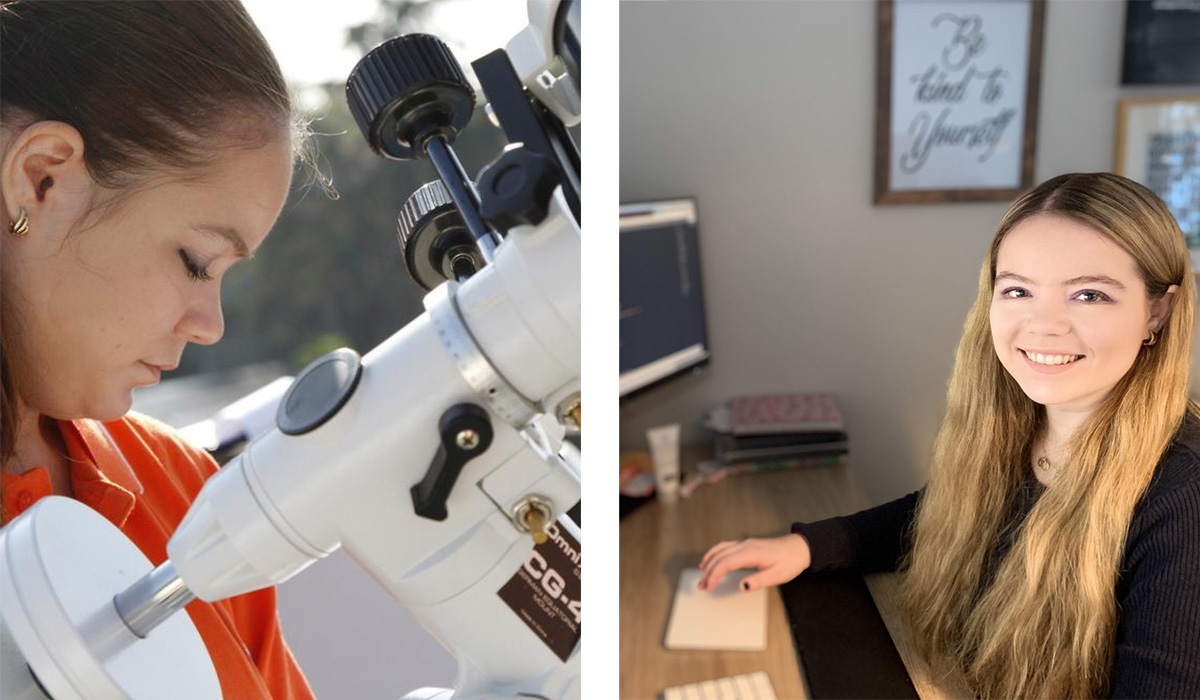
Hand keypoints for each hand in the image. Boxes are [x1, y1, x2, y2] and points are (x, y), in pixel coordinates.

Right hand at [697, 534, 811, 591]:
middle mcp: (745, 545)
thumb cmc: (789, 562)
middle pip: (720, 557)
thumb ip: (758, 581)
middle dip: (708, 572)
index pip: (726, 563)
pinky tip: (710, 559)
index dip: (714, 575)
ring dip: (709, 562)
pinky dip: (714, 553)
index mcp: (752, 553)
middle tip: (702, 586)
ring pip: (720, 551)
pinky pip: (725, 547)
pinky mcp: (746, 544)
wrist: (799, 548)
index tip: (708, 587)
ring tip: (702, 575)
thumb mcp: (777, 576)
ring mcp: (745, 543)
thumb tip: (741, 587)